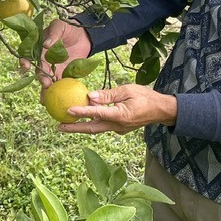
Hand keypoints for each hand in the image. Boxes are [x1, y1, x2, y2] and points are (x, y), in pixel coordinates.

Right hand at [21, 19, 91, 86]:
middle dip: (40, 77)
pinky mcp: (65, 73)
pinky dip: (60, 89)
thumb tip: (46, 44)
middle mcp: (45, 60)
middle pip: (39, 71)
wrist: (84, 35)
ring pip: (48, 79)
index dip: (25, 62)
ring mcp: (55, 68)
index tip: (26, 67)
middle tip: (44, 82)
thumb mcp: (60, 26)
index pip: (29, 56)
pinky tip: (60, 95)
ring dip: (47, 87)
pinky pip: (62, 82)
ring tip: (49, 93)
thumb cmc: (68, 28)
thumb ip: (53, 33)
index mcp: (40, 48)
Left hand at [57, 83, 177, 134]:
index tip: (68, 110)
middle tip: (59, 127)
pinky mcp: (120, 129)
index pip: (97, 113)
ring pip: (97, 128)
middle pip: (92, 128)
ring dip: (81, 127)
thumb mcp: (127, 90)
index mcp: (121, 115)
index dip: (81, 112)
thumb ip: (108, 94)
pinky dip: (93, 122)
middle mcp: (118, 125)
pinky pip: (103, 125)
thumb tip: (90, 96)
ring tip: (65, 125)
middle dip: (74, 129)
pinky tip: (84, 118)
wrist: (162, 110)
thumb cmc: (146, 97)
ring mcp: (119, 129)